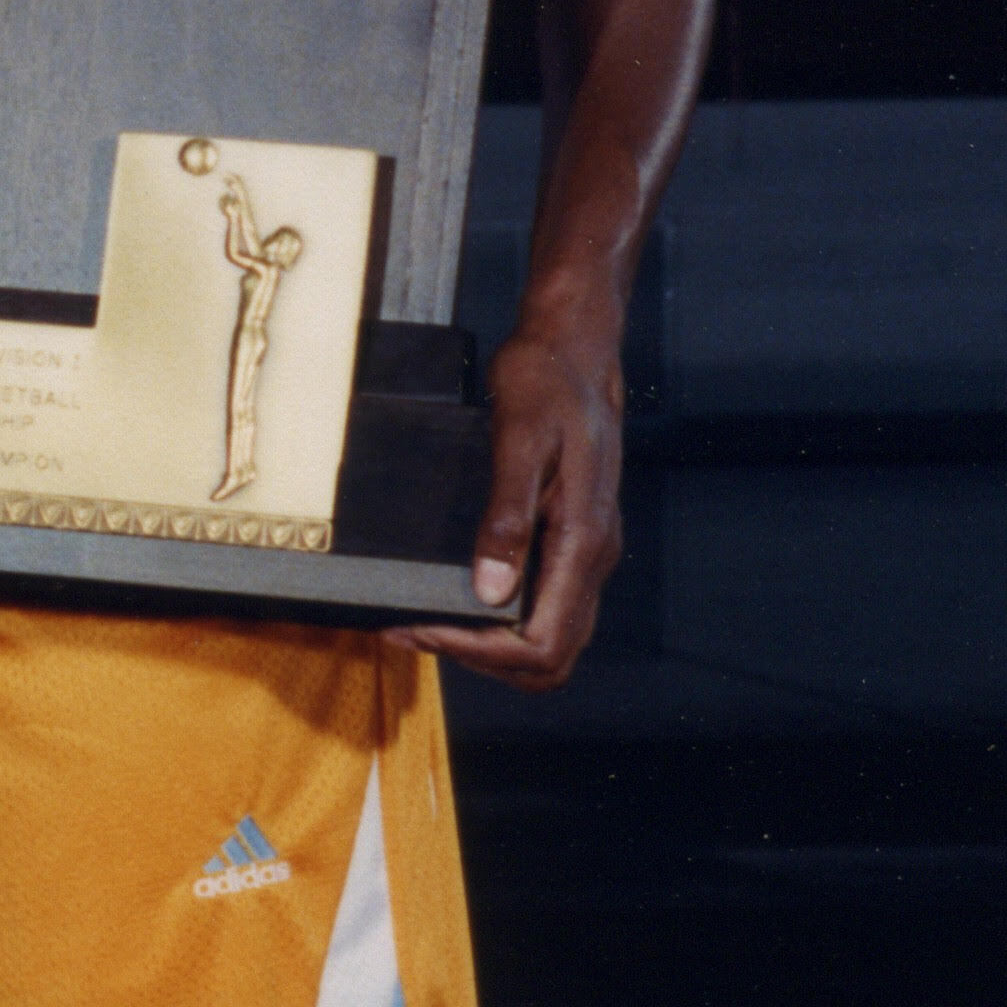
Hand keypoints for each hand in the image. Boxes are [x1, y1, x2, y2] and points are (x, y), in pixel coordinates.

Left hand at [406, 315, 625, 685]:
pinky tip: (453, 599)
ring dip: (487, 648)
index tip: (422, 626)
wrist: (574, 347)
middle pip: (549, 659)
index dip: (479, 651)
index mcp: (584, 541)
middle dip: (480, 659)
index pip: (542, 643)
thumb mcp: (519, 441)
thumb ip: (507, 518)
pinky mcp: (570, 541)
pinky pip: (542, 607)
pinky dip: (496, 623)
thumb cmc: (546, 383)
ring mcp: (585, 552)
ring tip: (421, 622)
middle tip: (414, 631)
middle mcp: (592, 557)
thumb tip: (490, 593)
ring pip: (549, 640)